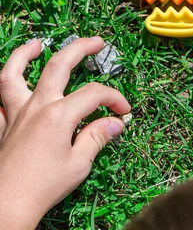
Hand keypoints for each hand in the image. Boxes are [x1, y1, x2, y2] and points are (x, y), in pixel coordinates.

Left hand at [0, 37, 130, 229]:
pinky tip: (14, 84)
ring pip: (13, 74)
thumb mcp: (79, 164)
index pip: (94, 94)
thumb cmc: (44, 186)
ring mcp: (14, 114)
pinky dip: (4, 88)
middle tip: (97, 41)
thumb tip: (115, 123)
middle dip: (80, 48)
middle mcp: (36, 107)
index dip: (115, 99)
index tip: (125, 112)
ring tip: (37, 44)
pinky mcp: (2, 126)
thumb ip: (97, 137)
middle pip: (58, 66)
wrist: (5, 206)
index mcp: (58, 115)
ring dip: (24, 54)